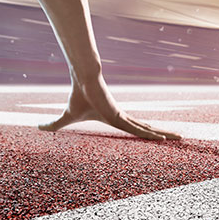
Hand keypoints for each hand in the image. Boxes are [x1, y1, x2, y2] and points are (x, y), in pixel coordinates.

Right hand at [38, 75, 181, 140]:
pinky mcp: (121, 117)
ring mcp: (124, 117)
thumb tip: (37, 128)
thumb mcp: (65, 117)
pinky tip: (164, 138)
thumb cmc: (77, 97)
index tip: (158, 137)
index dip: (146, 133)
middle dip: (162, 134)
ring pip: (147, 130)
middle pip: (146, 129)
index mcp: (115, 119)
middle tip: (178, 138)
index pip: (134, 128)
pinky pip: (140, 129)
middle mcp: (123, 118)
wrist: (84, 80)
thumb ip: (53, 125)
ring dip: (164, 135)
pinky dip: (152, 134)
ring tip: (181, 139)